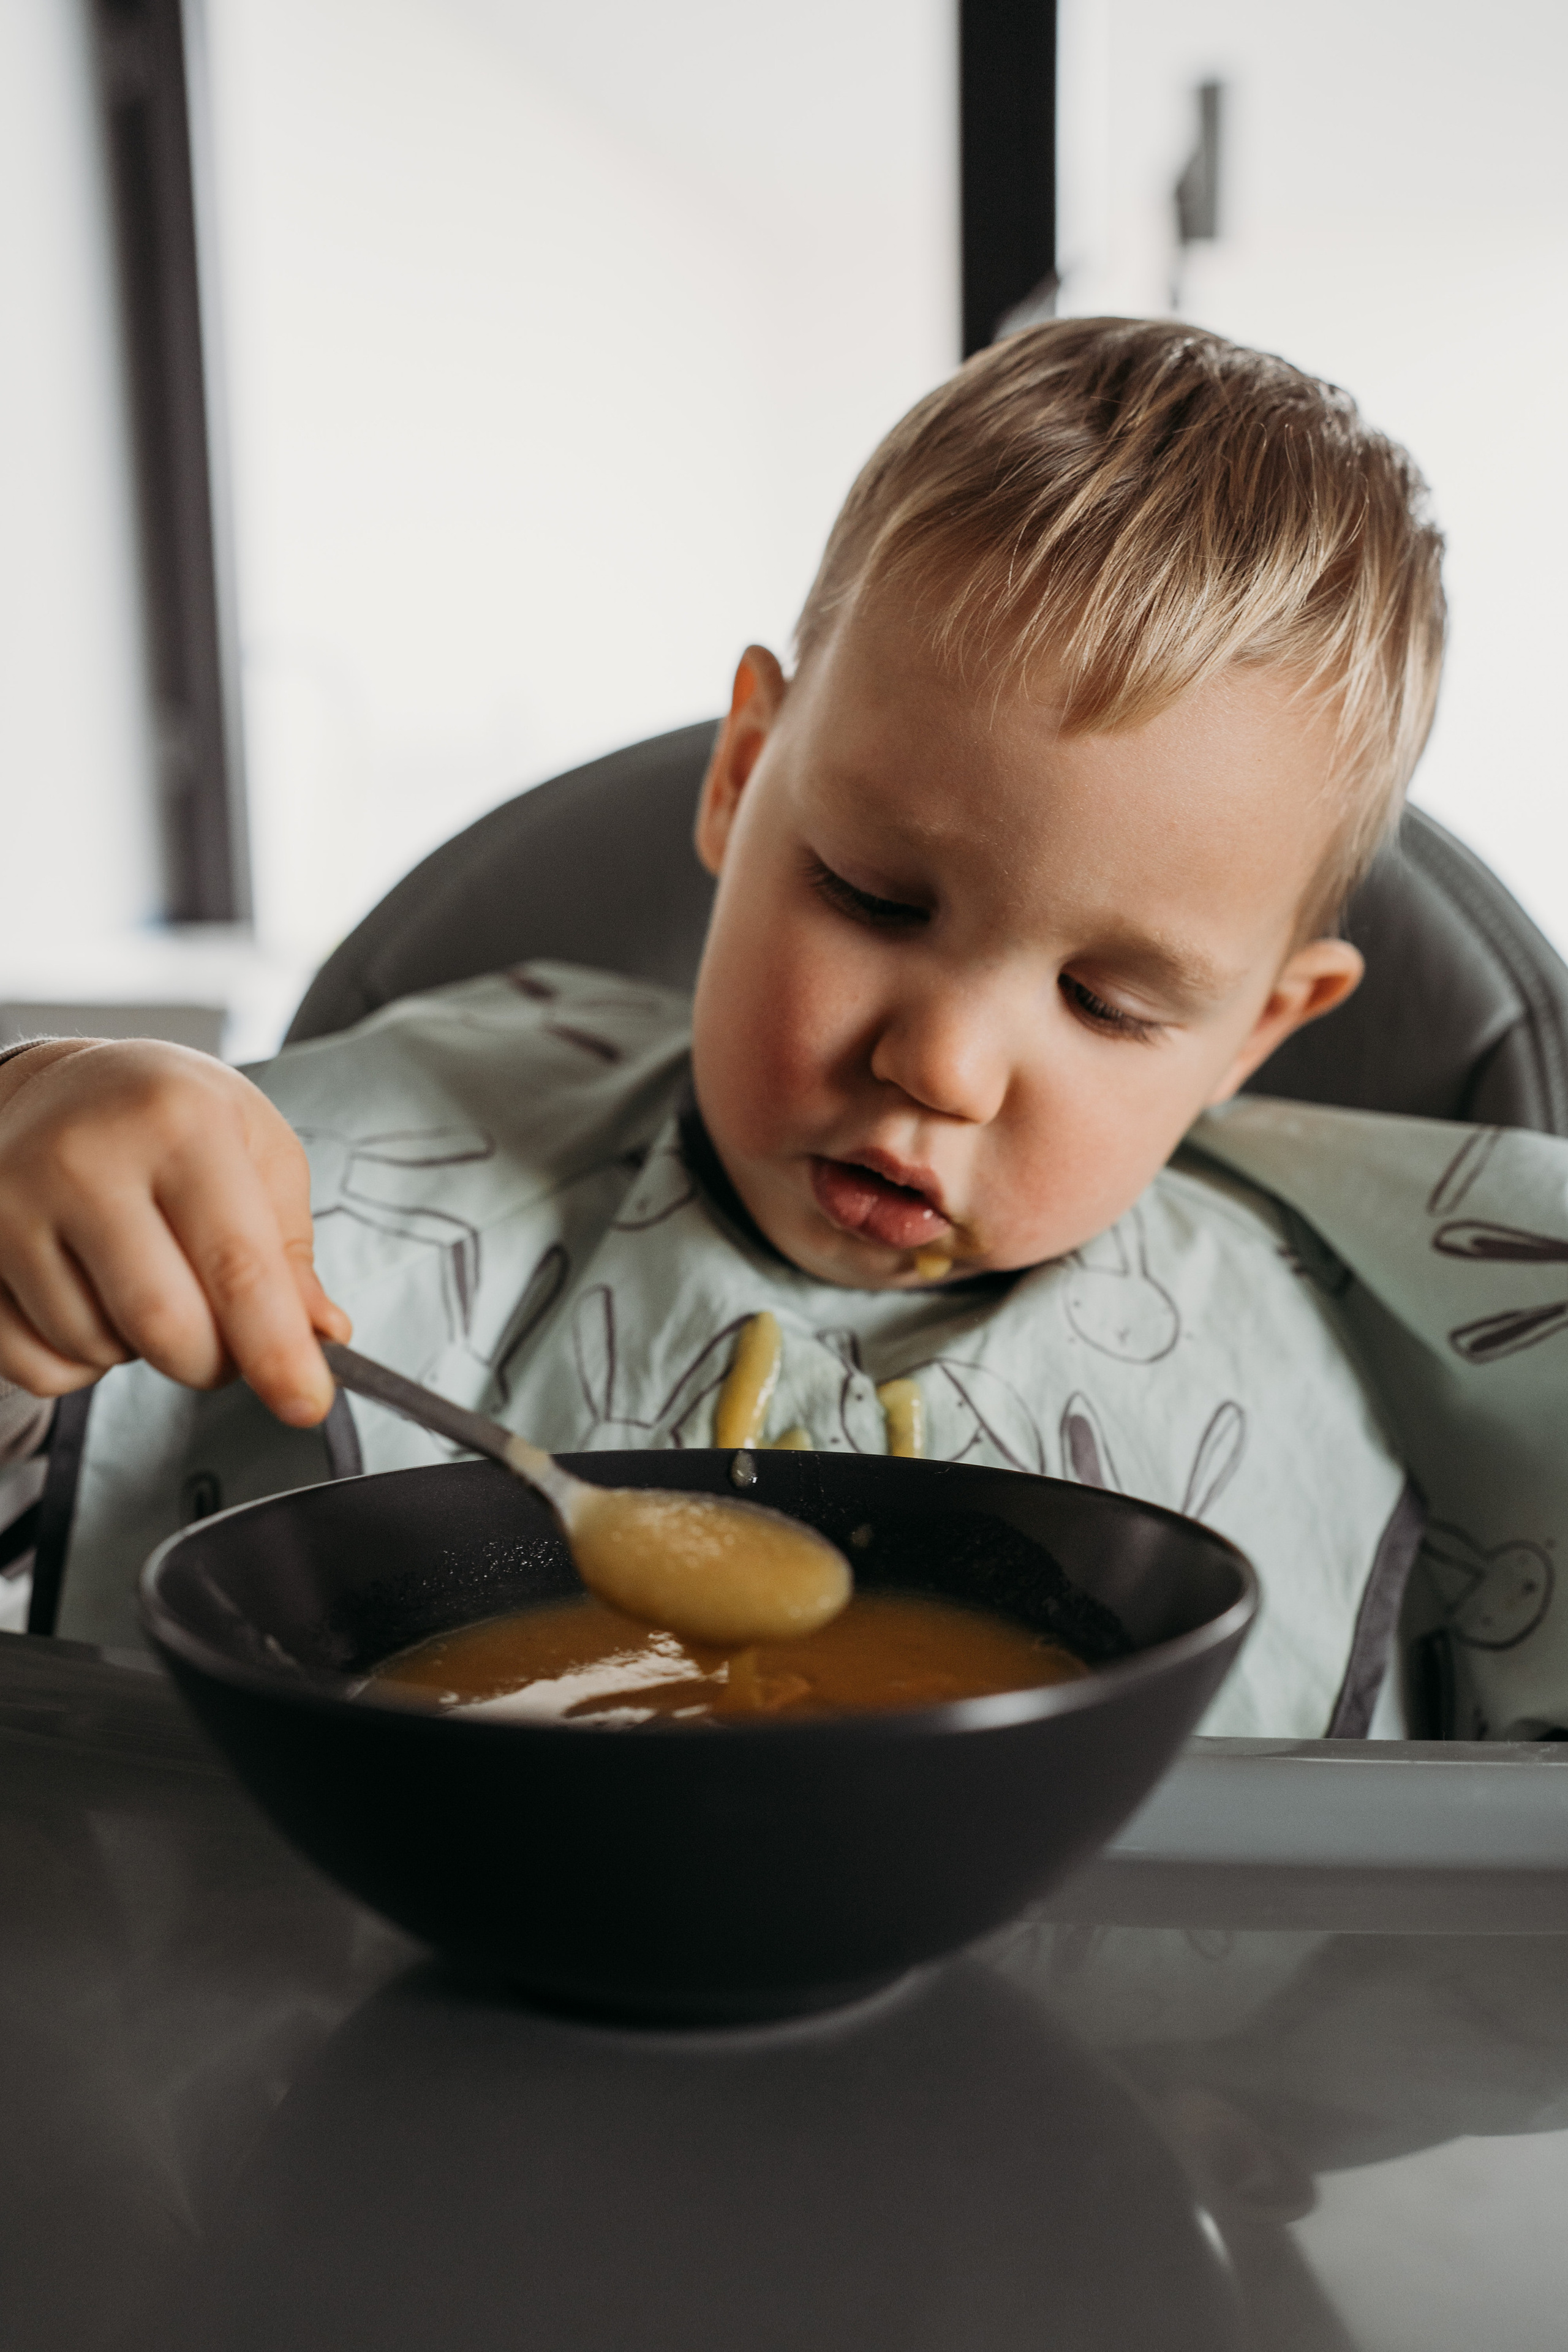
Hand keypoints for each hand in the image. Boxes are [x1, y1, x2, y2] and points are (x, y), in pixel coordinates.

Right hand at [0, 1039, 349, 1423]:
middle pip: (163, 1325)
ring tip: (144, 1279)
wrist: (54, 1088)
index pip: (236, 1264)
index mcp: (177, 1123)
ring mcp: (8, 1205)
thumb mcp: (255, 1150)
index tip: (306, 1403)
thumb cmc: (168, 1119)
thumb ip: (289, 1250)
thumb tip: (321, 1336)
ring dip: (140, 1349)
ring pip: (97, 1351)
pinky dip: (79, 1361)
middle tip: (227, 1341)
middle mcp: (81, 1159)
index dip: (276, 1349)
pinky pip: (38, 1366)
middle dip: (212, 1361)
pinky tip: (90, 1297)